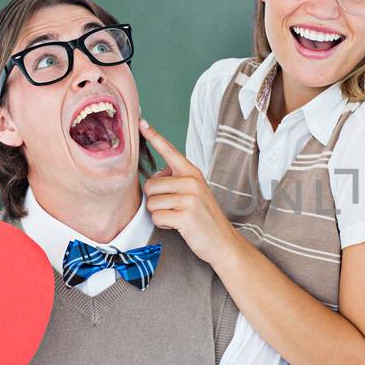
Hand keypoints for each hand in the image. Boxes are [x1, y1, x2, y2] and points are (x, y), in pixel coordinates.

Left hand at [139, 119, 243, 267]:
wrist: (223, 242)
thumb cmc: (204, 218)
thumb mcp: (194, 192)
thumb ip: (176, 180)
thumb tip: (154, 177)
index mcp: (192, 173)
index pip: (169, 151)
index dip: (153, 136)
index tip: (141, 122)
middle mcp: (192, 182)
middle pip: (150, 185)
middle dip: (155, 200)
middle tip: (173, 208)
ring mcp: (190, 198)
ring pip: (152, 203)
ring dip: (159, 214)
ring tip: (177, 217)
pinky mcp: (186, 216)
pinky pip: (157, 217)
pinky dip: (163, 225)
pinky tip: (177, 226)